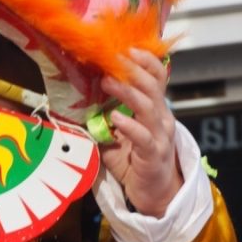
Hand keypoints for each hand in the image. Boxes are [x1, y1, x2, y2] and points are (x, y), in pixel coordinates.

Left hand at [99, 49, 182, 217]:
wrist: (155, 194)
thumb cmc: (135, 161)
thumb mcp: (119, 133)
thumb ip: (105, 115)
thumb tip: (79, 95)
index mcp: (155, 108)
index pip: (157, 76)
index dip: (144, 60)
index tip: (126, 46)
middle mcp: (161, 118)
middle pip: (153, 86)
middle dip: (134, 69)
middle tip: (113, 57)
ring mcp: (160, 136)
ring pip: (148, 107)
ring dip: (127, 92)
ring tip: (107, 82)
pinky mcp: (154, 155)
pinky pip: (143, 137)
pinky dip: (130, 126)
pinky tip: (116, 118)